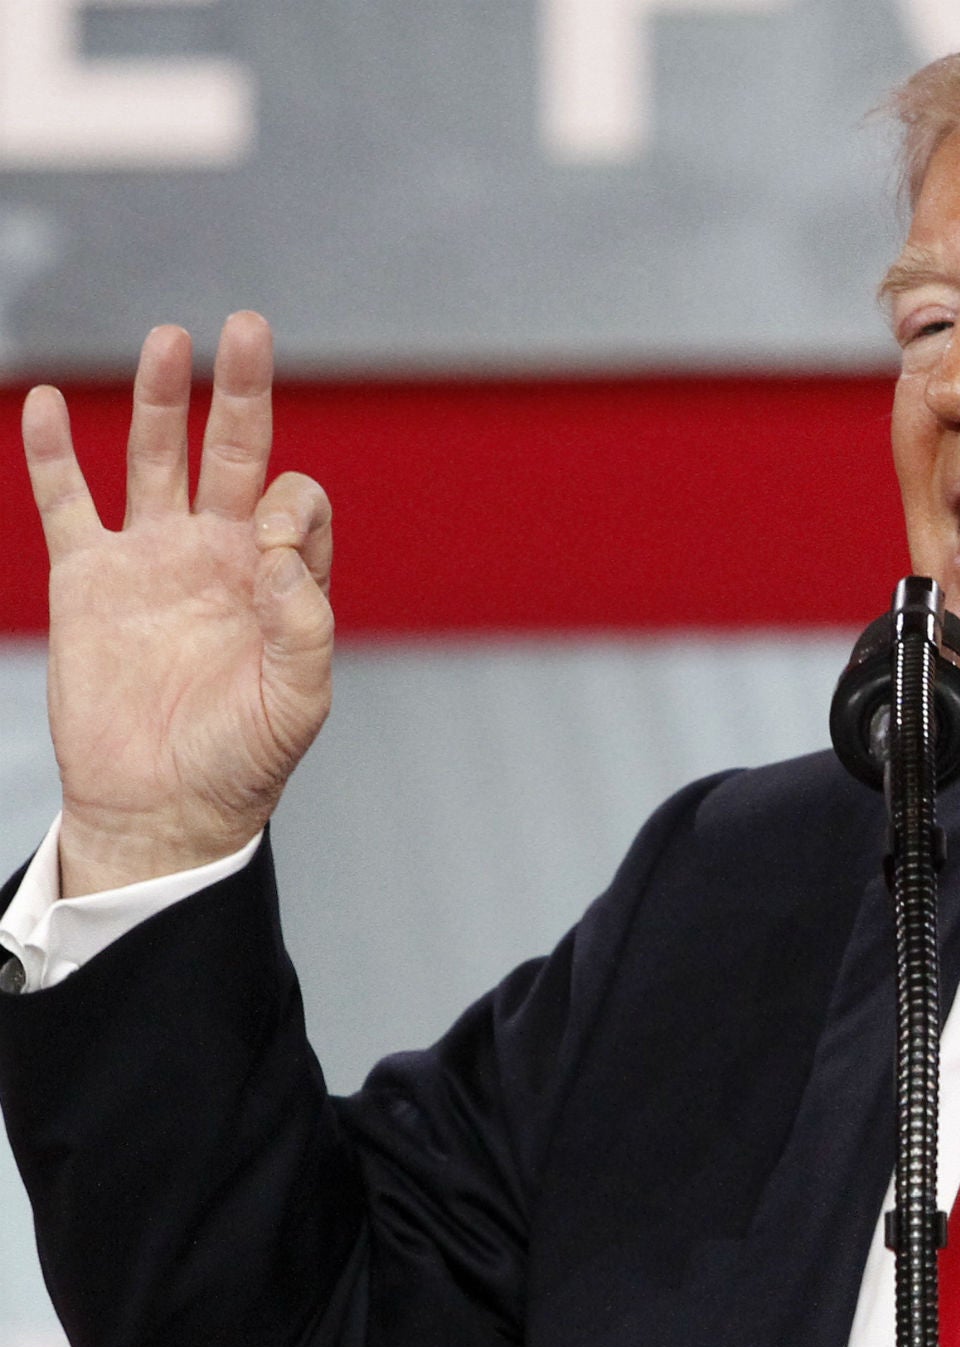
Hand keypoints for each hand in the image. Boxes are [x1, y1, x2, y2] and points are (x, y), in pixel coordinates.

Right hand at [26, 312, 333, 896]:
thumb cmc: (242, 760)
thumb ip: (306, 628)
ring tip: (171, 338)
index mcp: (280, 580)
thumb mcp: (298, 703)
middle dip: (242, 391)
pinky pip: (69, 501)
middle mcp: (220, 555)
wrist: (161, 806)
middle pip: (234, 452)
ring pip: (157, 458)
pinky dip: (56, 452)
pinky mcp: (89, 579)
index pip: (293, 504)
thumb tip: (280, 553)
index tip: (264, 546)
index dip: (286, 506)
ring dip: (163, 399)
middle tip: (247, 327)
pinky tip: (53, 400)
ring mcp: (153, 559)